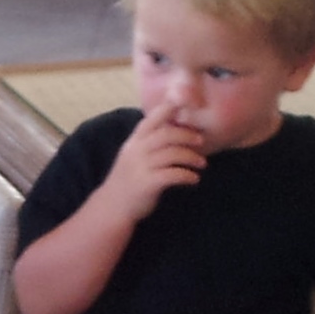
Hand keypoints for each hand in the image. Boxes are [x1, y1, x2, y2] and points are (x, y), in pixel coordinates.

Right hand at [95, 101, 204, 223]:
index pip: (152, 119)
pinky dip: (187, 175)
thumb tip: (174, 129)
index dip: (169, 110)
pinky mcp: (148, 183)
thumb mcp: (133, 155)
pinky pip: (173, 174)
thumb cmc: (128, 179)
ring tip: (202, 163)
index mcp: (134, 141)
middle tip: (201, 141)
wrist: (112, 206)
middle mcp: (137, 150)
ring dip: (191, 157)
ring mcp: (141, 167)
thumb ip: (148, 142)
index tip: (186, 107)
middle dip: (187, 135)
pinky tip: (194, 179)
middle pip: (166, 134)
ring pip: (172, 153)